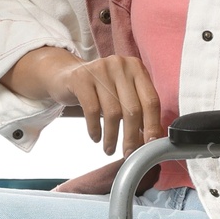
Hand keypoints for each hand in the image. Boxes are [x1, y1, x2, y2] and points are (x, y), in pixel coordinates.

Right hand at [15, 50, 162, 156]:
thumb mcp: (122, 93)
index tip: (151, 145)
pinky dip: (95, 128)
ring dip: (112, 136)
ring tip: (110, 149)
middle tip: (129, 153)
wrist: (67, 75)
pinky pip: (92, 110)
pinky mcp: (81, 78)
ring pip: (112, 112)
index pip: (151, 100)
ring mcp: (100, 69)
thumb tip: (150, 139)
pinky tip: (96, 137)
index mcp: (136, 68)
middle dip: (132, 136)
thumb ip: (138, 109)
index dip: (152, 125)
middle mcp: (120, 65)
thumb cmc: (100, 89)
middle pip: (132, 108)